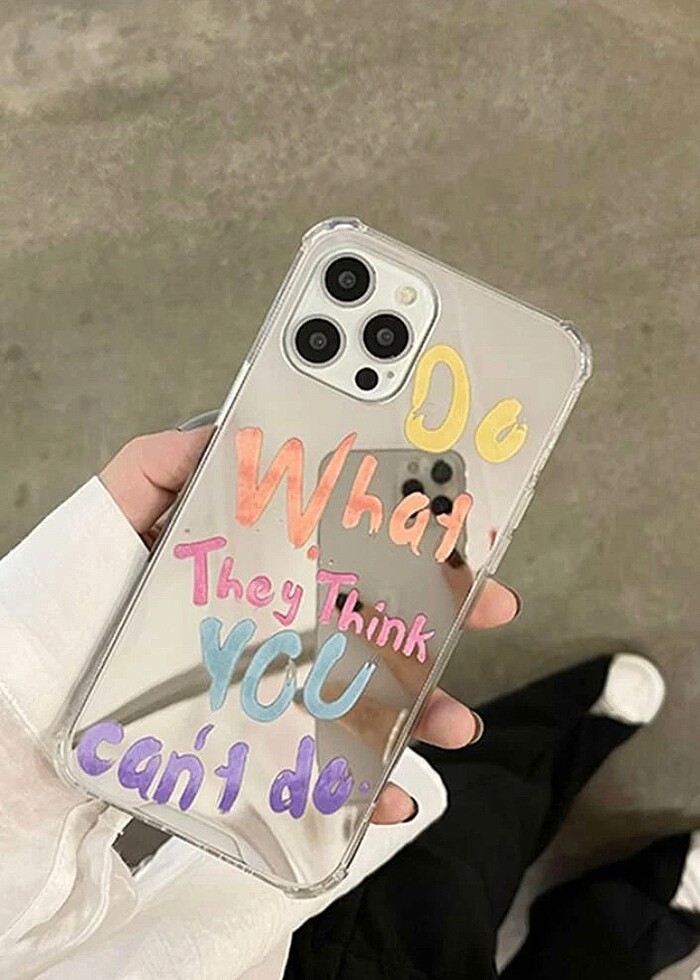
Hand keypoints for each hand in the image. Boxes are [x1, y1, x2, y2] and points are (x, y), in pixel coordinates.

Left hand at [101, 428, 519, 825]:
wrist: (31, 704)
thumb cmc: (73, 601)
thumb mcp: (114, 515)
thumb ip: (160, 465)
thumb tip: (229, 428)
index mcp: (258, 564)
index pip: (343, 540)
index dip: (404, 532)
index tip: (456, 530)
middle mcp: (276, 620)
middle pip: (374, 614)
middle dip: (445, 614)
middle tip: (492, 608)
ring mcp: (270, 683)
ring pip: (366, 690)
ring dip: (425, 705)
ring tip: (455, 721)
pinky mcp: (257, 743)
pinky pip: (324, 764)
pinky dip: (365, 783)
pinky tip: (389, 794)